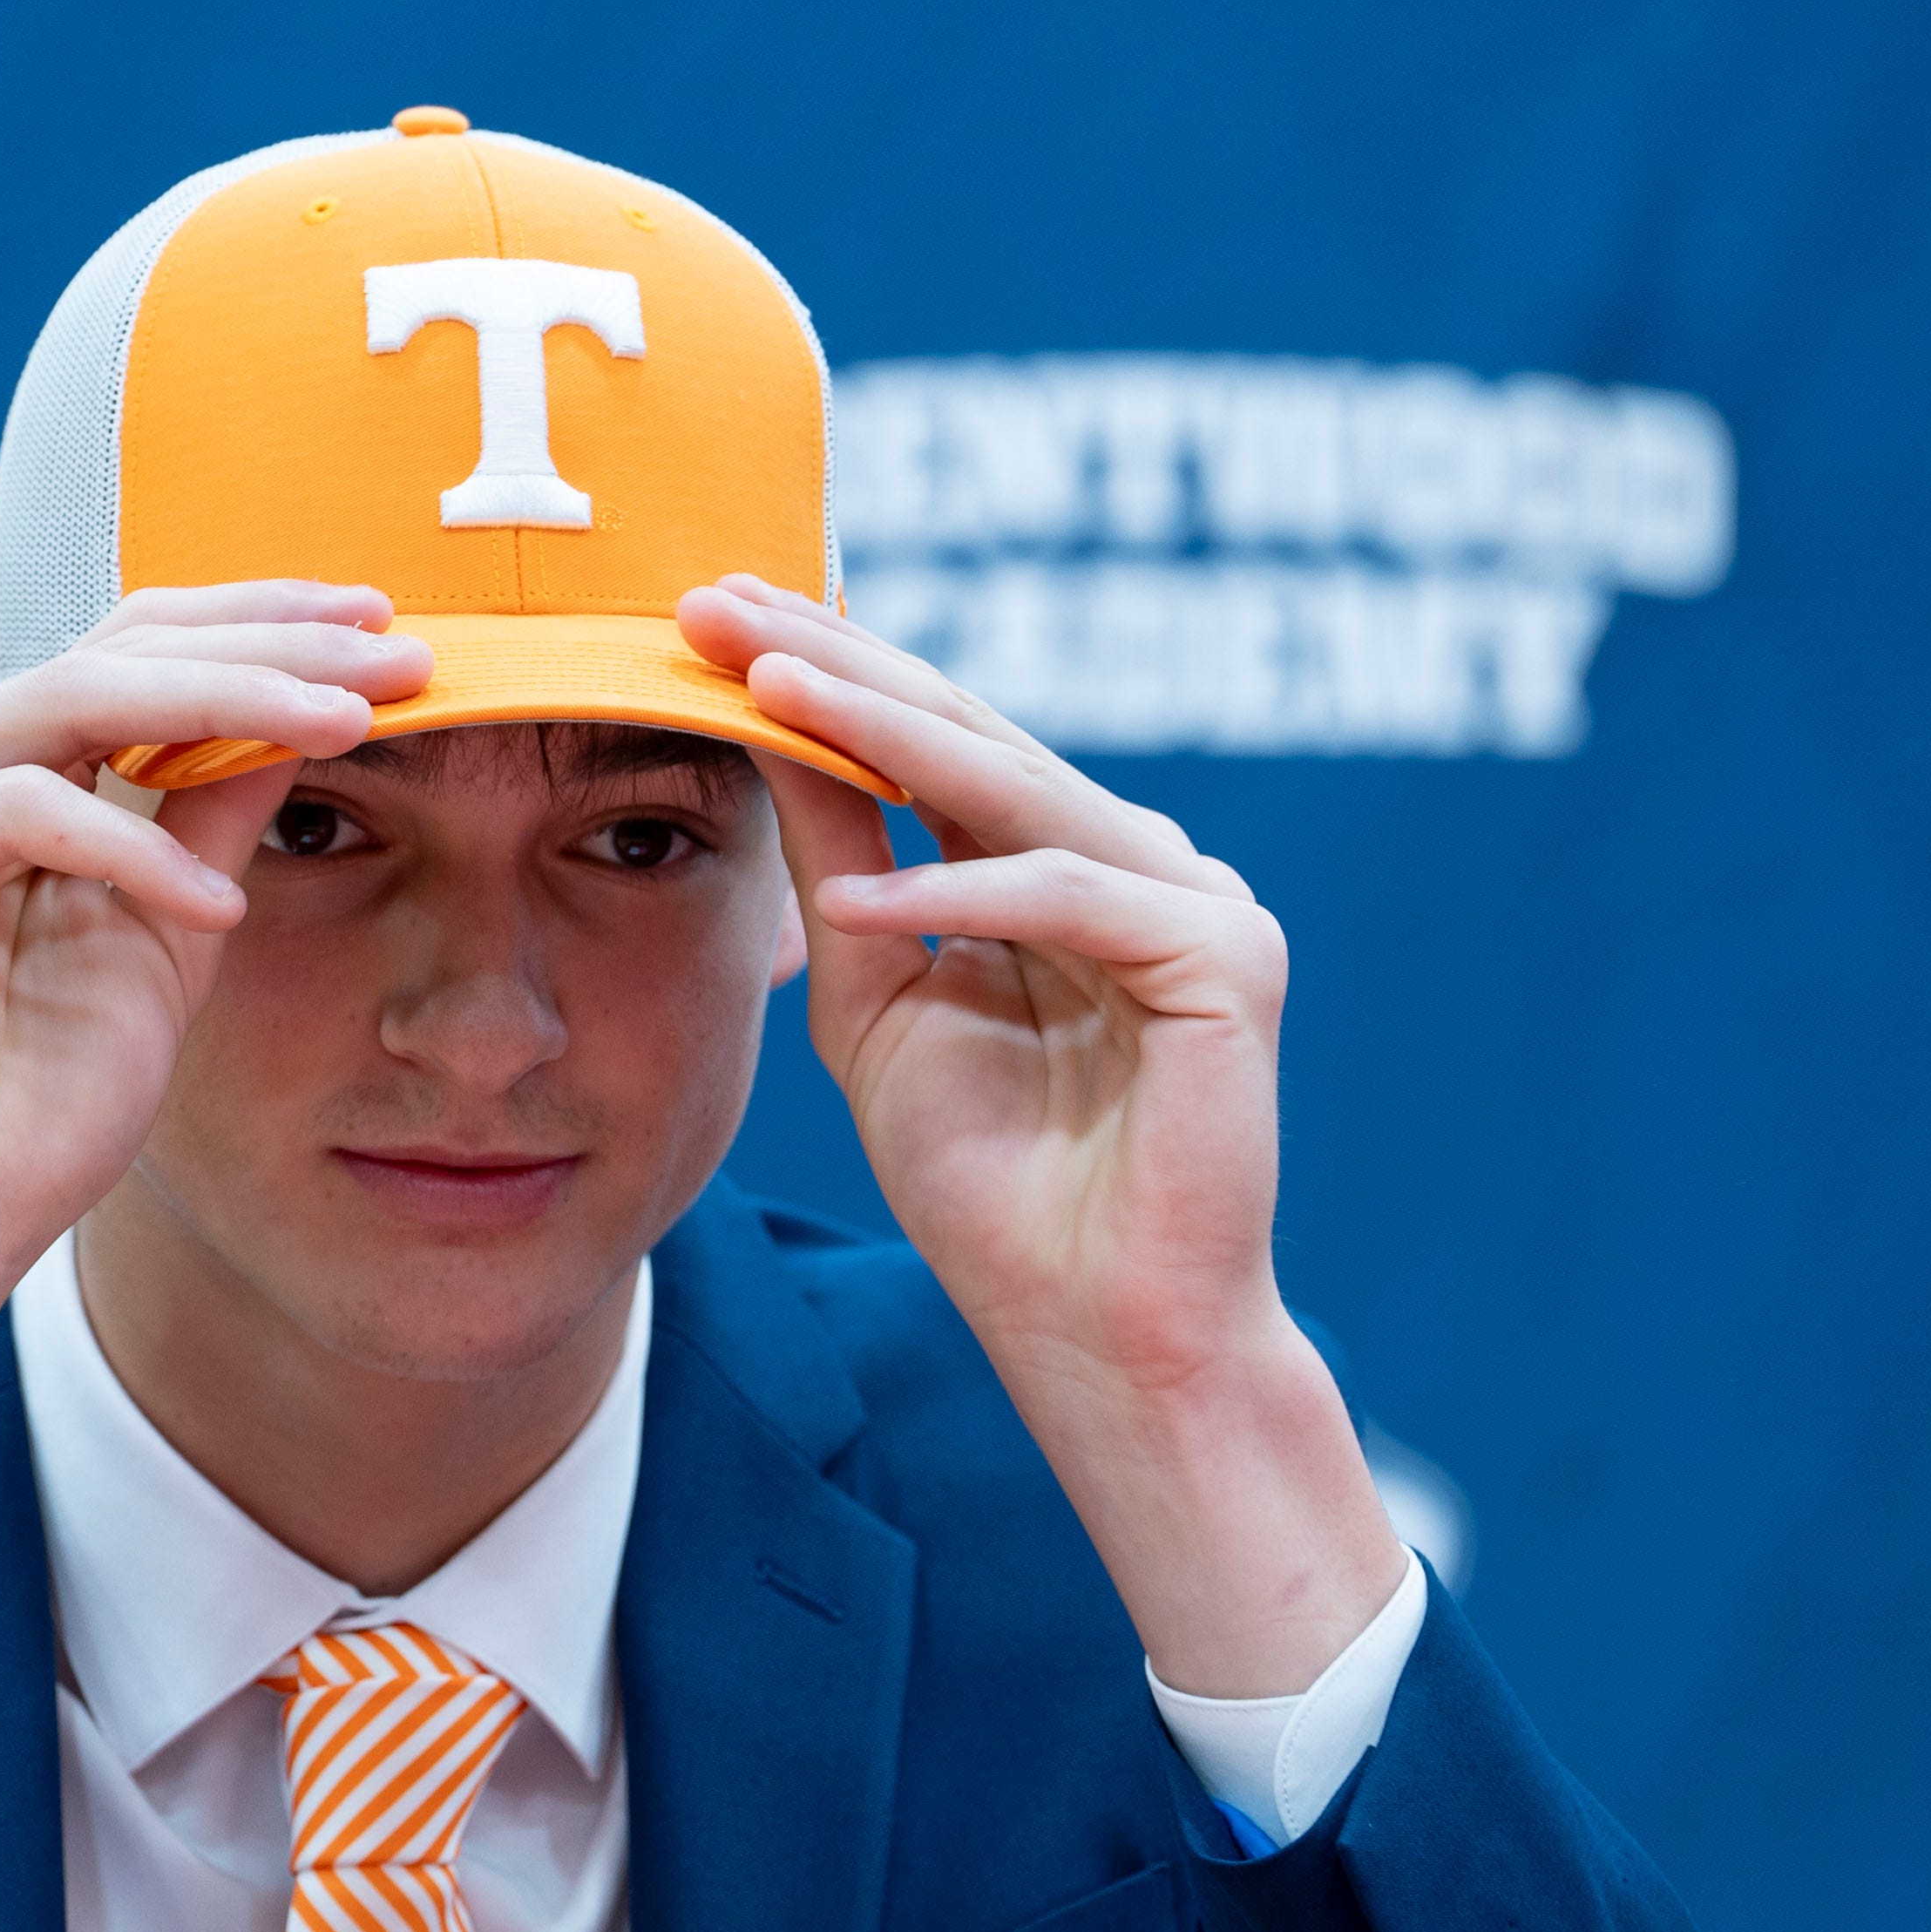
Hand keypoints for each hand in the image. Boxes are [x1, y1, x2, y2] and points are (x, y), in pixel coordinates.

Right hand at [0, 583, 430, 1571]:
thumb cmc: (28, 1117)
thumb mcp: (169, 939)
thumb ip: (216, 821)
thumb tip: (313, 712)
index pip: (134, 651)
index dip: (261, 629)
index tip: (386, 634)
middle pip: (113, 646)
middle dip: (267, 642)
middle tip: (393, 650)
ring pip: (75, 695)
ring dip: (229, 699)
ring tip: (349, 724)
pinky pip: (22, 807)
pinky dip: (133, 852)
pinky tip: (215, 909)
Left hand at [679, 575, 1404, 1694]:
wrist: (1094, 1331)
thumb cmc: (994, 1186)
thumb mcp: (879, 1001)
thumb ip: (842, 871)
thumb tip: (766, 730)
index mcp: (1056, 865)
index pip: (928, 742)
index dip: (822, 670)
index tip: (702, 611)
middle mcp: (1133, 862)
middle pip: (969, 733)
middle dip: (837, 662)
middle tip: (719, 600)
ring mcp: (1196, 902)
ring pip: (1018, 789)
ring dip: (885, 734)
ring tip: (765, 685)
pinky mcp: (1228, 962)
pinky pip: (1074, 900)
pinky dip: (968, 896)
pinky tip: (865, 905)